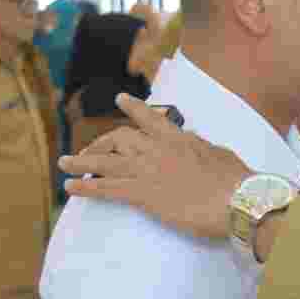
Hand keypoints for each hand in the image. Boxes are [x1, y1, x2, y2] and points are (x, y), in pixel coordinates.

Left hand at [61, 95, 249, 240]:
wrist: (235, 200)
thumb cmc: (235, 181)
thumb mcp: (219, 154)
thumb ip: (200, 148)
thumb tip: (195, 143)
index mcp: (178, 138)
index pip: (150, 117)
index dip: (133, 107)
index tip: (120, 99)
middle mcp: (157, 149)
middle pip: (119, 139)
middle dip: (100, 143)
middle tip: (90, 152)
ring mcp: (147, 170)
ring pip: (103, 162)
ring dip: (80, 162)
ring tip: (64, 164)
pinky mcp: (142, 194)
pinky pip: (105, 188)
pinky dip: (84, 188)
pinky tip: (70, 189)